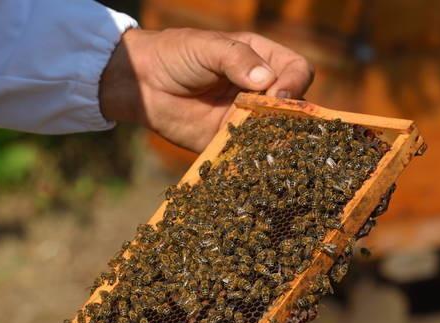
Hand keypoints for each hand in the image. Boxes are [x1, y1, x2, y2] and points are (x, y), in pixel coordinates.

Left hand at [100, 28, 314, 151]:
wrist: (142, 83)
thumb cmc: (175, 55)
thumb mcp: (207, 47)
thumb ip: (237, 59)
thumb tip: (265, 81)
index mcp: (262, 59)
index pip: (297, 71)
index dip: (294, 83)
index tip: (278, 95)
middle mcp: (260, 89)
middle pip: (292, 105)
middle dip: (287, 115)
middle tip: (270, 122)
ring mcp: (247, 117)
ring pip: (275, 132)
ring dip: (274, 139)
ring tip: (263, 143)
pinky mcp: (229, 141)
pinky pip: (249, 151)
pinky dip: (253, 158)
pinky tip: (249, 159)